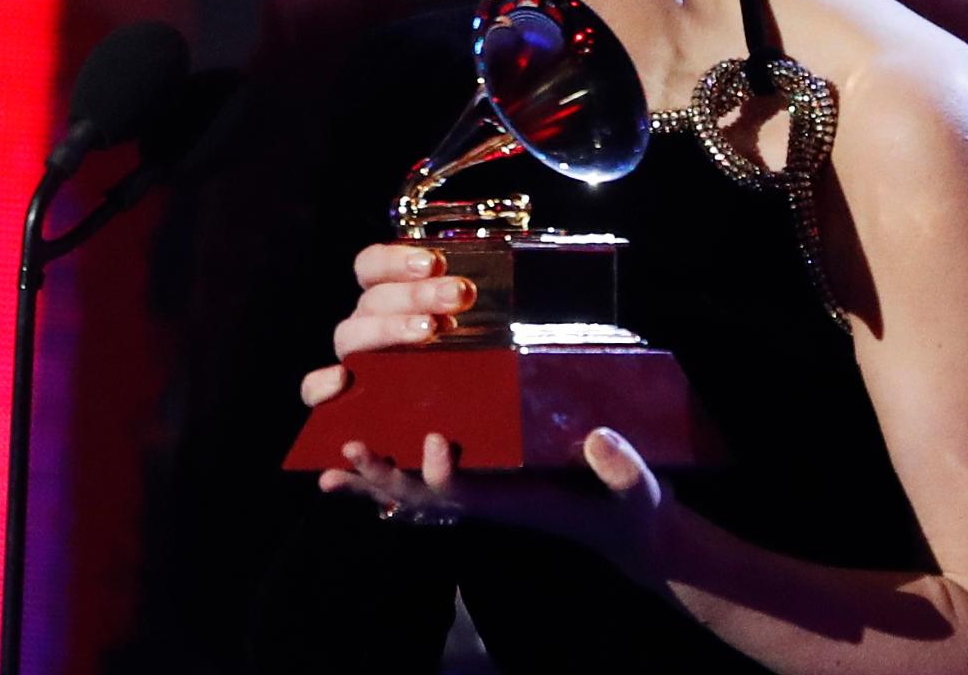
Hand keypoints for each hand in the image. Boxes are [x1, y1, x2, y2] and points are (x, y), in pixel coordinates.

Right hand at [299, 243, 476, 406]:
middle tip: (457, 294)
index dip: (395, 260)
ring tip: (429, 330)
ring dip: (389, 327)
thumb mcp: (465, 333)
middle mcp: (365, 323)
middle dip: (416, 293)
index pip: (371, 265)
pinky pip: (312, 389)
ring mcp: (352, 358)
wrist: (450, 430)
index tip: (433, 263)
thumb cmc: (458, 367)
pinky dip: (320, 384)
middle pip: (373, 300)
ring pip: (351, 334)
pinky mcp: (339, 398)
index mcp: (385, 298)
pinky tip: (340, 379)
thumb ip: (459, 310)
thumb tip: (466, 290)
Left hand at [320, 429, 669, 587]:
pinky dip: (392, 480)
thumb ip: (621, 469)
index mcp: (516, 503)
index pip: (464, 494)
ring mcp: (482, 496)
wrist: (627, 529)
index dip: (440, 473)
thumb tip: (598, 439)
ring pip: (415, 495)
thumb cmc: (631, 507)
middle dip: (383, 476)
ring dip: (374, 480)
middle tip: (348, 449)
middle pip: (422, 497)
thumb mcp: (636, 490)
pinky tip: (361, 472)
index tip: (434, 438)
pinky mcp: (485, 485)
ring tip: (331, 466)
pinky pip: (428, 487)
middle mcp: (488, 503)